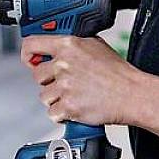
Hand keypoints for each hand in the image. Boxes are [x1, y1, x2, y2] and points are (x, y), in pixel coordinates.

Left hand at [21, 35, 143, 126]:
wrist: (131, 94)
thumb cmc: (117, 72)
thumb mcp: (95, 44)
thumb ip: (71, 44)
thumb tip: (53, 47)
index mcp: (68, 45)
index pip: (31, 44)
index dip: (28, 54)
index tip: (31, 60)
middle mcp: (64, 64)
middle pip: (37, 75)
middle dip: (49, 81)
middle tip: (67, 83)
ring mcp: (65, 87)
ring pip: (44, 96)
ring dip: (56, 98)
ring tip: (76, 95)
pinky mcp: (68, 107)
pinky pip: (52, 113)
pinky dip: (63, 113)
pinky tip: (77, 106)